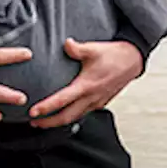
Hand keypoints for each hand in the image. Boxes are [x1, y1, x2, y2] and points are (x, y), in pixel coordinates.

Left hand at [28, 38, 142, 128]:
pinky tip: (65, 113)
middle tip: (33, 123)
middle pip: (67, 116)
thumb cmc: (114, 55)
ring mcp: (97, 101)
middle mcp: (91, 97)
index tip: (33, 112)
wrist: (134, 60)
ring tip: (44, 121)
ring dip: (59, 121)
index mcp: (87, 85)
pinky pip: (84, 112)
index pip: (62, 100)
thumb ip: (77, 48)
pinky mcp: (101, 101)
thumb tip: (66, 44)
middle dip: (49, 122)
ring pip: (75, 117)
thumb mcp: (94, 49)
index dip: (46, 108)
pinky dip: (72, 116)